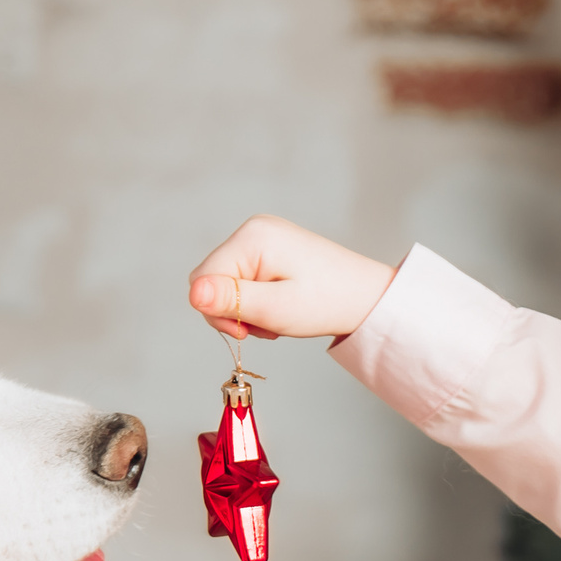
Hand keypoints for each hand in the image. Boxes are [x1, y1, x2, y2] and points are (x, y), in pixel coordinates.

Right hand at [188, 216, 396, 342]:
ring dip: (246, 310)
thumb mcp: (275, 309)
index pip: (202, 279)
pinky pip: (244, 279)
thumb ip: (233, 301)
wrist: (366, 297)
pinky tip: (280, 307)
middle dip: (233, 311)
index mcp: (252, 237)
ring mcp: (262, 237)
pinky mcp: (269, 249)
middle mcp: (253, 229)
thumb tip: (193, 294)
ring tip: (278, 318)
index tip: (247, 332)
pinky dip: (256, 301)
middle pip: (212, 280)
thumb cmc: (328, 303)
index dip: (217, 312)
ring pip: (227, 283)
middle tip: (267, 326)